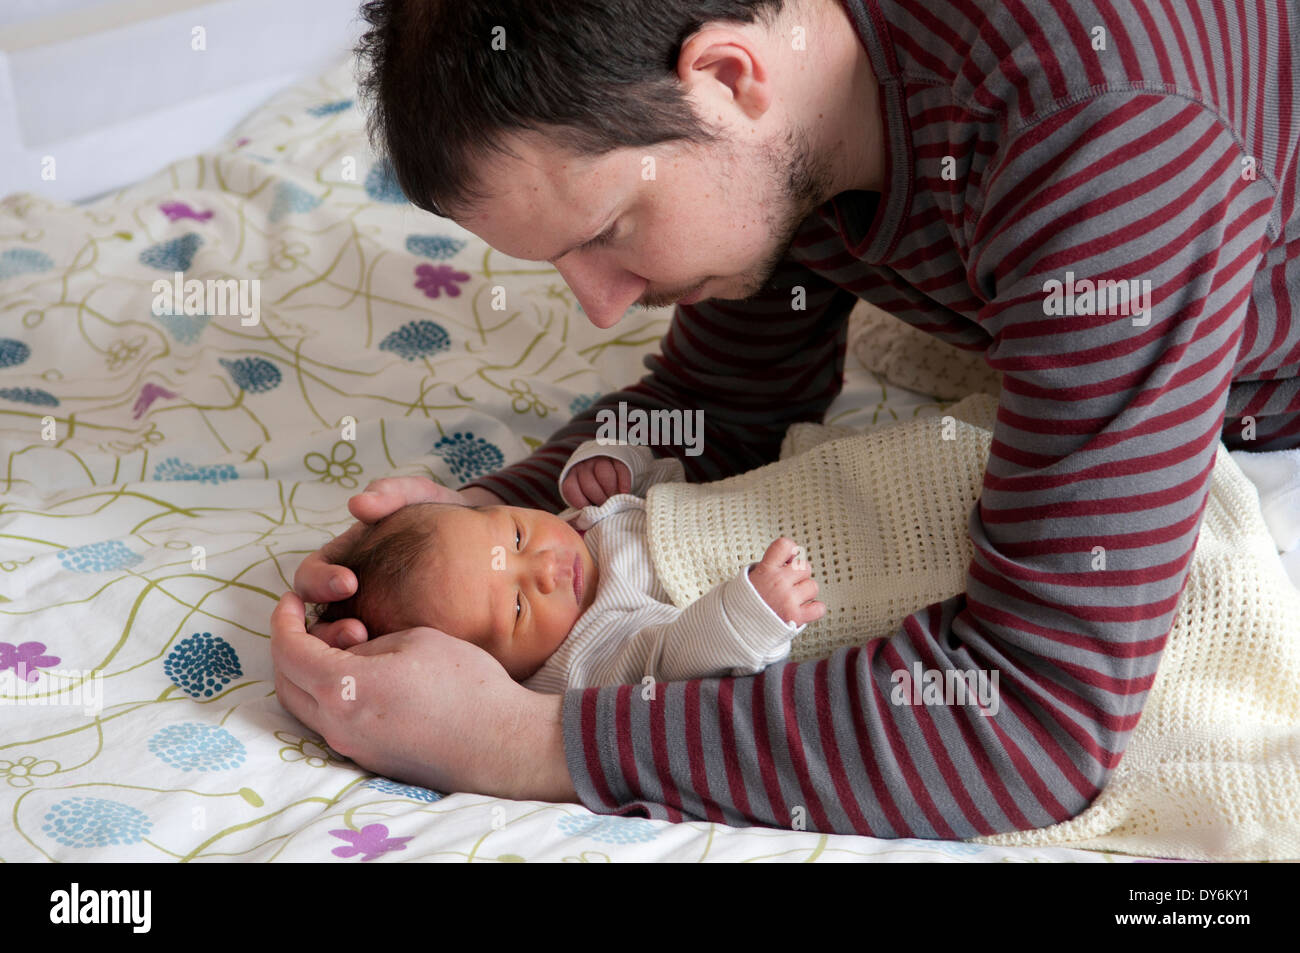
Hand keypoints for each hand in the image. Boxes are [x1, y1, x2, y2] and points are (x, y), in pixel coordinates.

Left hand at [271, 592, 575, 799]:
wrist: (503, 744)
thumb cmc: (465, 684)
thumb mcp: (414, 641)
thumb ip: (366, 644)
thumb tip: (348, 653)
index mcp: (343, 689)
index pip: (288, 652)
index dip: (283, 620)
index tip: (292, 599)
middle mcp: (337, 726)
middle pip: (286, 684)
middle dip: (292, 647)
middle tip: (320, 621)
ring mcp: (353, 749)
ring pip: (307, 706)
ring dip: (315, 673)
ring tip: (358, 647)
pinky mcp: (372, 760)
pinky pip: (334, 723)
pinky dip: (334, 694)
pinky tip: (369, 676)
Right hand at [294, 477, 502, 645]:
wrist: (487, 543)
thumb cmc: (442, 515)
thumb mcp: (420, 497)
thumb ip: (391, 493)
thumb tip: (357, 504)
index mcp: (340, 563)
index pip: (309, 580)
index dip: (319, 583)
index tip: (348, 582)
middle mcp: (348, 598)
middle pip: (318, 623)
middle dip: (330, 629)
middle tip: (358, 631)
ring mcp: (371, 622)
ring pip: (342, 649)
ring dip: (348, 653)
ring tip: (376, 648)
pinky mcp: (397, 642)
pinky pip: (379, 659)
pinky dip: (382, 663)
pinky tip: (405, 661)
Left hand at [561, 455, 630, 507]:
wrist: (604, 465)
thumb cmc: (593, 488)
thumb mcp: (584, 495)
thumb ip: (583, 506)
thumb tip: (585, 522)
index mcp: (572, 476)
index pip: (571, 489)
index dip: (581, 503)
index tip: (591, 512)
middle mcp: (584, 466)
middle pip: (589, 485)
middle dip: (599, 500)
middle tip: (607, 509)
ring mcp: (600, 460)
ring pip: (604, 476)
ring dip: (611, 492)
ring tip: (616, 502)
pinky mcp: (617, 458)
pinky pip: (620, 470)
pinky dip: (624, 483)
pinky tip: (625, 492)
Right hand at [747, 538, 825, 625]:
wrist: (738, 627)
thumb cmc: (747, 602)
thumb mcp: (752, 577)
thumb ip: (771, 567)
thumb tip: (793, 558)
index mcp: (766, 570)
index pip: (785, 546)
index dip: (790, 551)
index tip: (788, 560)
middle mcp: (778, 582)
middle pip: (805, 567)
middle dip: (798, 576)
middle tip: (788, 585)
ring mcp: (788, 599)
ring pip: (813, 587)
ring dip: (805, 593)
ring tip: (791, 599)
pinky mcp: (796, 617)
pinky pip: (819, 608)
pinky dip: (814, 610)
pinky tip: (802, 610)